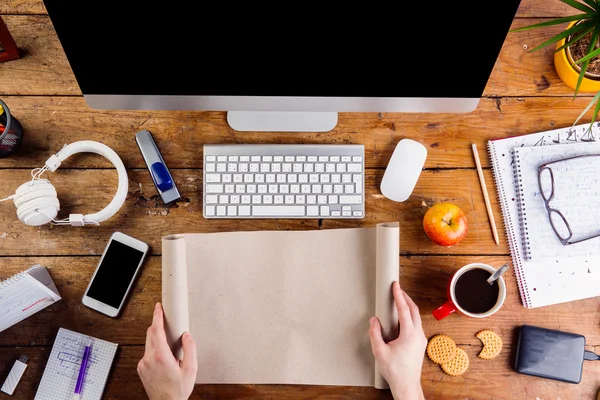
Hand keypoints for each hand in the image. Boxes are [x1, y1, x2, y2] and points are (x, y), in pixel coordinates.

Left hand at [138, 302, 197, 399]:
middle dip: (157, 325)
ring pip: (148, 343)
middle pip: (150, 334)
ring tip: (169, 347)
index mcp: (161, 356)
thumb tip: (187, 336)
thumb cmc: (178, 390)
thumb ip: (190, 349)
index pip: (156, 330)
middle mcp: (149, 359)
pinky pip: (147, 353)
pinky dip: (155, 350)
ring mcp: (143, 364)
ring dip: (157, 339)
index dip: (157, 316)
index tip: (158, 308)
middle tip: (165, 321)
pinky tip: (164, 358)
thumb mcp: (191, 369)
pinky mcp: (141, 369)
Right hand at [368, 281, 426, 399]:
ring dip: (408, 307)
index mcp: (409, 334)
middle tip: (398, 290)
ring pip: (416, 317)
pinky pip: (416, 325)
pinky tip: (402, 319)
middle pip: (414, 309)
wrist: (406, 384)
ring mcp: (420, 339)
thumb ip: (375, 333)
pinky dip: (409, 317)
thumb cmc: (395, 371)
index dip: (399, 295)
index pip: (404, 309)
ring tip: (399, 302)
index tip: (396, 286)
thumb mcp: (379, 351)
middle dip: (405, 297)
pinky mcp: (420, 344)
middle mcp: (417, 335)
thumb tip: (374, 321)